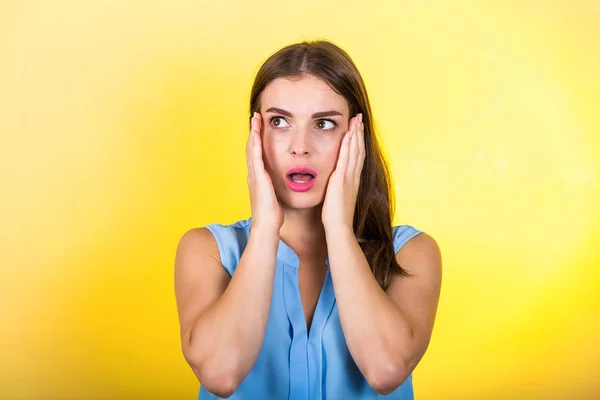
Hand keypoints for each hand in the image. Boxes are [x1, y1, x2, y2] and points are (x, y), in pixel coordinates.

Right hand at [247, 112, 283, 232]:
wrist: (268, 226)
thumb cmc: (273, 216)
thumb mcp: (275, 198)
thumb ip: (276, 189)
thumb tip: (281, 186)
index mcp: (259, 179)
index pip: (257, 155)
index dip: (257, 141)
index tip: (260, 128)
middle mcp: (254, 175)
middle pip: (251, 148)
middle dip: (253, 132)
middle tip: (255, 117)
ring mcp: (254, 176)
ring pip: (251, 149)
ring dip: (253, 132)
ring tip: (254, 118)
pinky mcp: (258, 178)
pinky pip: (255, 156)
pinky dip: (254, 143)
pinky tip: (256, 133)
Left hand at [322, 113, 364, 230]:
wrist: (339, 227)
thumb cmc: (337, 217)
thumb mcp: (338, 199)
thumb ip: (339, 189)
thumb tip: (336, 185)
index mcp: (353, 180)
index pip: (357, 156)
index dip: (358, 142)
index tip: (358, 129)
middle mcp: (353, 176)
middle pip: (358, 149)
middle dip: (359, 133)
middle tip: (359, 118)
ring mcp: (348, 177)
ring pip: (354, 151)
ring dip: (355, 134)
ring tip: (356, 120)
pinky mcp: (341, 179)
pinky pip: (346, 158)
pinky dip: (348, 145)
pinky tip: (348, 134)